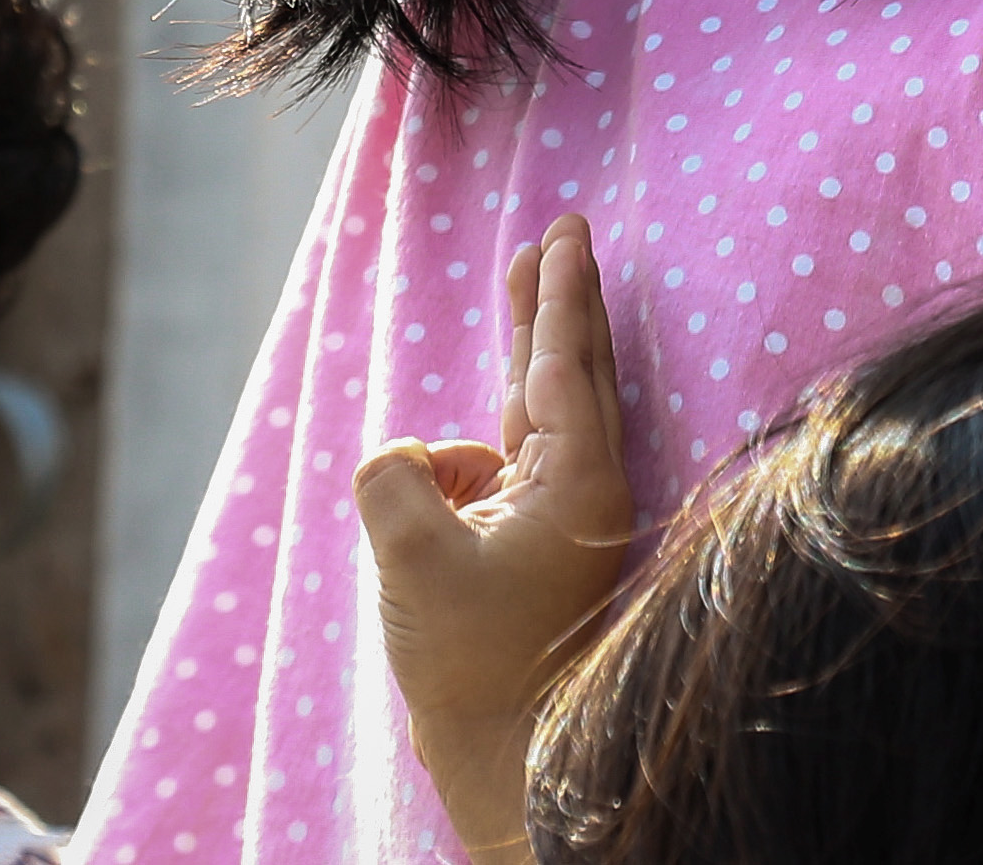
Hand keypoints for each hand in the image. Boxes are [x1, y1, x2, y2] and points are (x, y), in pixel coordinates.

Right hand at [353, 216, 631, 850]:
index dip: (560, 293)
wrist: (504, 751)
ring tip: (524, 276)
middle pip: (576, 366)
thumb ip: (396, 475)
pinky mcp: (537, 541)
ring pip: (547, 404)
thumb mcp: (411, 554)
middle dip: (563, 295)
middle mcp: (585, 489)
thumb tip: (409, 455)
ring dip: (531, 343)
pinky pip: (502, 462)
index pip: (567, 363)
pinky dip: (470, 448)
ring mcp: (565, 515)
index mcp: (577, 482)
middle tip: (564, 230)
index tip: (564, 234)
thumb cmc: (472, 659)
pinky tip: (426, 474)